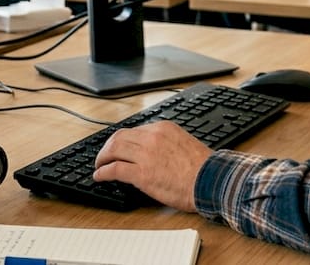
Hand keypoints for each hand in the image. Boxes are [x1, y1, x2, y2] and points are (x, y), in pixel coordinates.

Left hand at [93, 120, 209, 211]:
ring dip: (102, 158)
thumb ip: (167, 143)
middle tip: (104, 156)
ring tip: (99, 165)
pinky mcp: (141, 173)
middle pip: (119, 137)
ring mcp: (145, 154)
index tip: (119, 148)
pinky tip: (100, 176)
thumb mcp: (184, 144)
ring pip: (113, 150)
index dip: (122, 140)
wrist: (210, 181)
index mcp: (163, 128)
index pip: (134, 130)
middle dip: (108, 147)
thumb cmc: (203, 168)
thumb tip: (155, 153)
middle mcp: (152, 137)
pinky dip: (103, 172)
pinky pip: (114, 169)